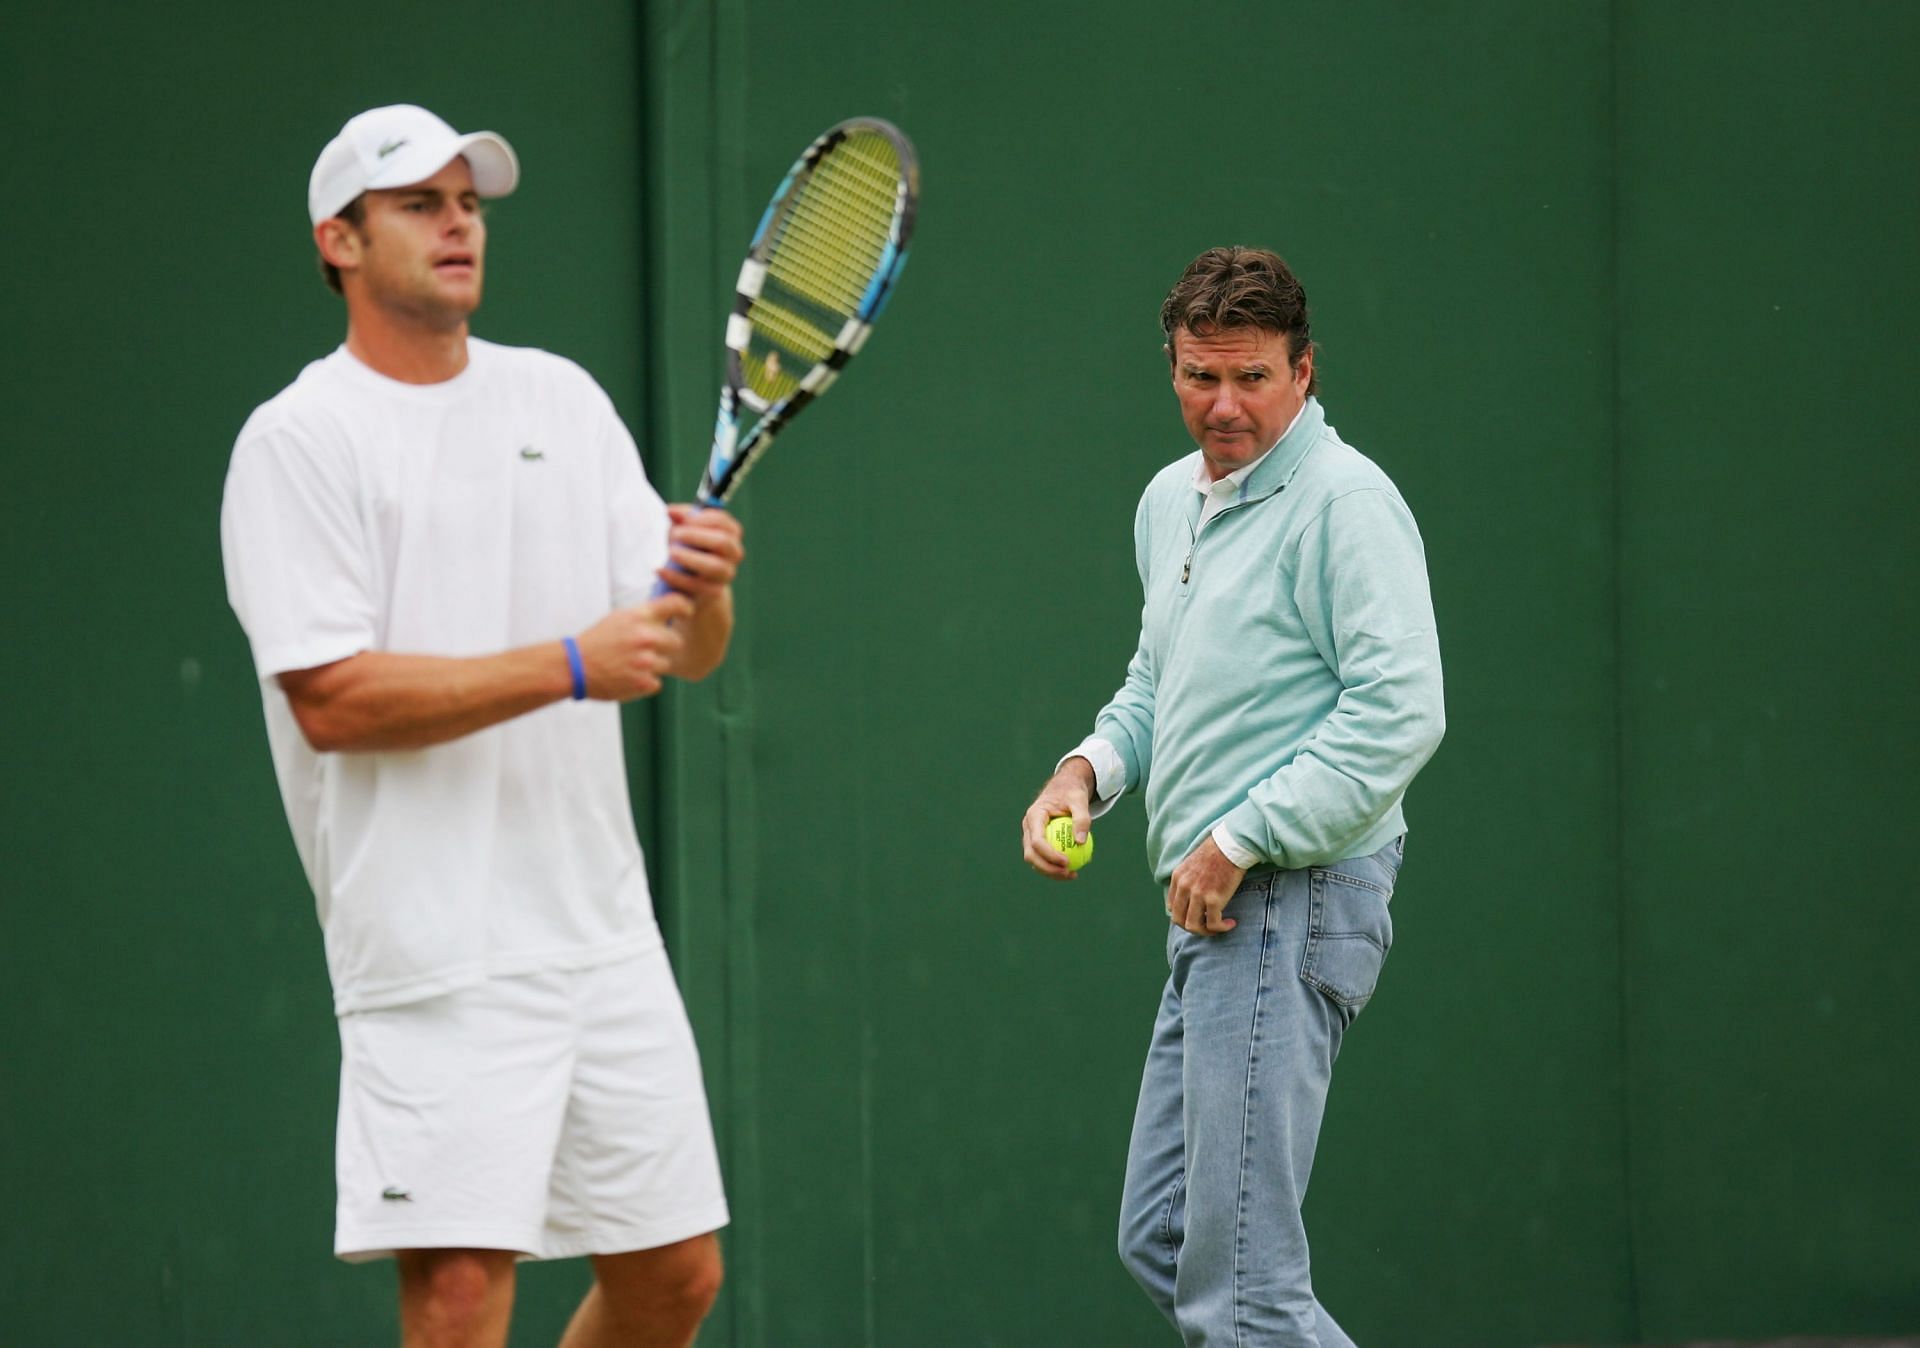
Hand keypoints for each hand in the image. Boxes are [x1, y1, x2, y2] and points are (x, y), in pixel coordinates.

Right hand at [574, 594, 693, 698]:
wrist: (574, 667)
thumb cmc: (597, 641)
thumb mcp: (618, 618)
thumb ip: (644, 615)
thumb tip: (670, 610)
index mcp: (638, 617)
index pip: (675, 604)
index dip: (684, 607)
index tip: (686, 613)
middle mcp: (645, 637)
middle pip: (676, 641)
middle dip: (664, 647)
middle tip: (643, 650)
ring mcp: (646, 661)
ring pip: (666, 663)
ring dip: (653, 666)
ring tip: (630, 664)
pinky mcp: (644, 682)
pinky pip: (657, 682)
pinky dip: (645, 682)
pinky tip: (627, 676)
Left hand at [655, 505, 744, 600]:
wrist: (692, 585)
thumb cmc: (689, 549)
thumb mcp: (685, 530)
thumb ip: (680, 518)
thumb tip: (671, 511)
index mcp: (730, 533)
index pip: (722, 521)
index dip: (702, 518)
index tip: (683, 519)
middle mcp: (733, 553)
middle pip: (722, 542)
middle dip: (697, 536)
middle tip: (676, 534)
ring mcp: (725, 574)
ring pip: (714, 566)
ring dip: (690, 558)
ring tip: (670, 553)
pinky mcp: (712, 592)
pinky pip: (697, 586)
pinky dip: (676, 578)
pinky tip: (660, 570)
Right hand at [1021, 758, 1095, 880]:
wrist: (1065, 788)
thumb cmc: (1071, 792)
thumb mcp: (1079, 800)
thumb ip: (1082, 819)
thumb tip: (1081, 842)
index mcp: (1034, 816)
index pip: (1036, 841)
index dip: (1049, 855)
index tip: (1067, 863)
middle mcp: (1028, 827)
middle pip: (1031, 854)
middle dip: (1047, 868)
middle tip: (1068, 873)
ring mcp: (1031, 835)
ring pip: (1035, 859)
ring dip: (1050, 871)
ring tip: (1072, 875)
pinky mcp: (1038, 841)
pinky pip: (1043, 858)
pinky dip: (1055, 866)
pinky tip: (1073, 871)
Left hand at [1165, 836, 1245, 934]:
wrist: (1232, 845)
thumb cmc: (1218, 852)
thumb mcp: (1193, 863)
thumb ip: (1188, 879)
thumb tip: (1193, 896)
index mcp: (1178, 877)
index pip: (1172, 907)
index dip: (1183, 915)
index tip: (1197, 915)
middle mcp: (1184, 887)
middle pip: (1178, 919)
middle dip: (1192, 927)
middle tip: (1206, 926)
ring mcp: (1198, 894)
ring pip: (1193, 926)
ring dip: (1205, 931)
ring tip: (1217, 927)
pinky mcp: (1214, 899)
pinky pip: (1213, 924)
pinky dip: (1221, 928)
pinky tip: (1230, 923)